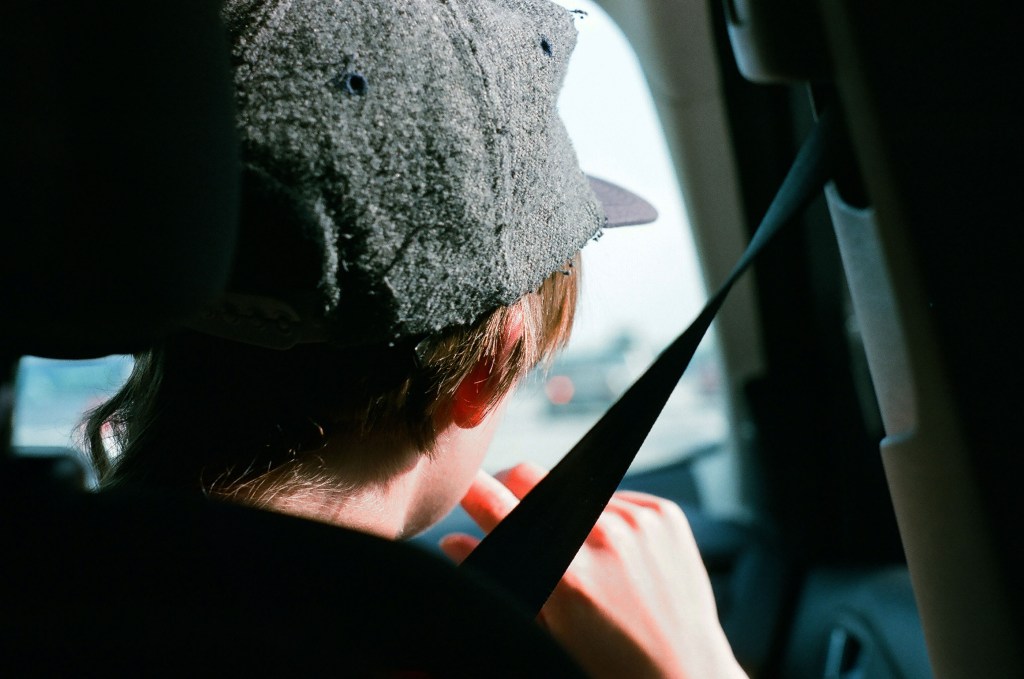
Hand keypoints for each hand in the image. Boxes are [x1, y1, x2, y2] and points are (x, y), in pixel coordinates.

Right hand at [440, 463, 746, 678]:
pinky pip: (616, 497)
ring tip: (585, 560)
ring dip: (567, 512)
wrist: (686, 677)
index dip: (471, 491)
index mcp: (565, 576)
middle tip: (517, 517)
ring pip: (574, 489)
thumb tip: (453, 542)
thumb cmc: (607, 668)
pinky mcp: (664, 513)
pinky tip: (617, 557)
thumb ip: (498, 583)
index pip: (497, 505)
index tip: (464, 487)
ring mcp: (638, 522)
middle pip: (530, 476)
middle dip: (513, 490)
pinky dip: (607, 517)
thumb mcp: (543, 637)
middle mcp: (602, 539)